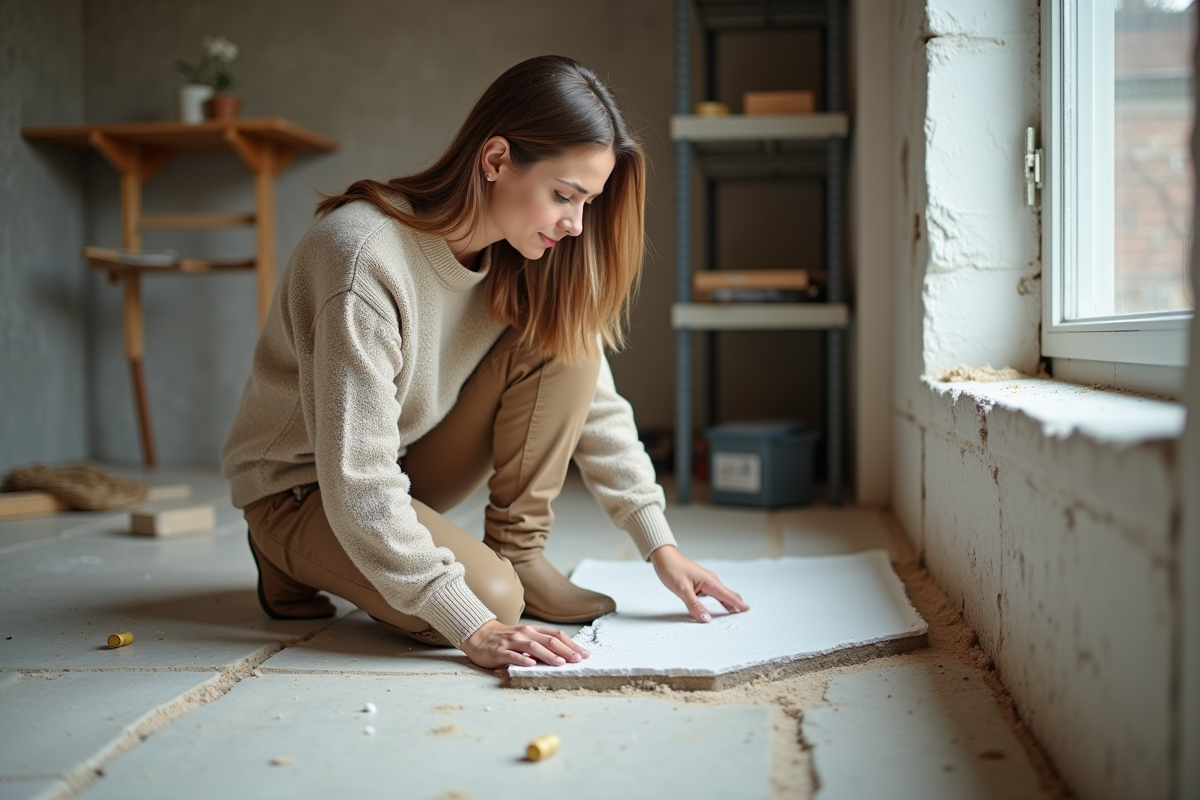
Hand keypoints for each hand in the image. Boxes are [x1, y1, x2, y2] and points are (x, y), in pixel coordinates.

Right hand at [460, 619, 589, 669]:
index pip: (557, 635)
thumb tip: (563, 655)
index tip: (585, 654)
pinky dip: (523, 659)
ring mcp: (511, 641)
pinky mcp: (499, 651)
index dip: (572, 644)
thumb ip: (540, 645)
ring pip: (533, 647)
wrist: (478, 635)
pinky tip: (531, 664)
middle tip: (579, 660)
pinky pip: (512, 655)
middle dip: (566, 650)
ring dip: (548, 655)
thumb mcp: (525, 638)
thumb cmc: (505, 639)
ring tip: (560, 663)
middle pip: (549, 640)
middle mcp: (524, 633)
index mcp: (533, 630)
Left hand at [650, 545, 749, 622]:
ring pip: (721, 593)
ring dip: (728, 602)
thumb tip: (706, 619)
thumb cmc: (672, 569)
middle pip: (727, 594)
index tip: (748, 610)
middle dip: (736, 603)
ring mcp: (706, 580)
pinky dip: (720, 599)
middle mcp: (710, 580)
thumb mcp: (682, 590)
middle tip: (745, 613)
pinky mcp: (700, 581)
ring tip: (736, 611)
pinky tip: (721, 604)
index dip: (738, 604)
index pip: (727, 595)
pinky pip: (714, 592)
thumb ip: (694, 606)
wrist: (664, 556)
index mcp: (709, 581)